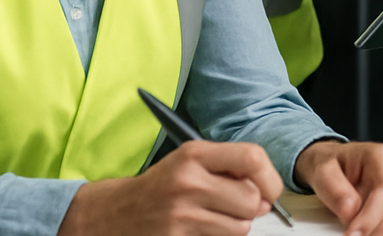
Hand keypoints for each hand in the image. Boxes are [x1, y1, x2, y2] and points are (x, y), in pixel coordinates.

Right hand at [58, 140, 281, 235]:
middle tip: (235, 205)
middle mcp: (187, 182)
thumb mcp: (189, 162)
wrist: (112, 214)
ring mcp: (181, 215)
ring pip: (240, 228)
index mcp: (193, 154)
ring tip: (212, 217)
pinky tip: (198, 230)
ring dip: (234, 226)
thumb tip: (267, 194)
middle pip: (251, 200)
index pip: (252, 158)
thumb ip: (228, 168)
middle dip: (251, 207)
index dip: (269, 177)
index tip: (269, 189)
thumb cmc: (160, 186)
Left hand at [296, 140, 382, 235]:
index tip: (353, 233)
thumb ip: (335, 190)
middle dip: (377, 226)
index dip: (372, 216)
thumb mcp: (323, 172)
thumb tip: (350, 211)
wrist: (338, 164)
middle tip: (354, 235)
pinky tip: (376, 227)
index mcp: (382, 155)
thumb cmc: (335, 165)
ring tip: (362, 229)